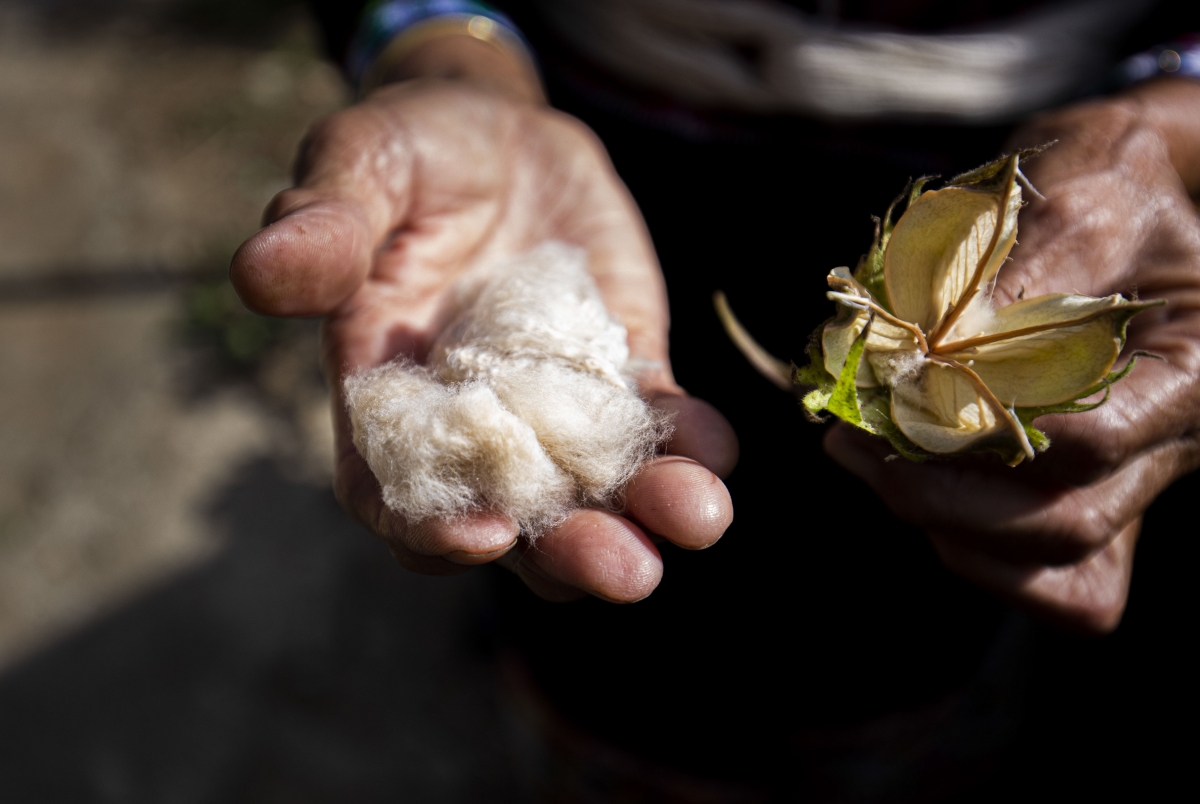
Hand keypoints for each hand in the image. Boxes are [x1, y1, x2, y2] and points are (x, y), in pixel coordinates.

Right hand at [231, 57, 736, 602]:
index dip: (428, 528)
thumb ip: (324, 225)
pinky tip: (718, 450)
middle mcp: (472, 425)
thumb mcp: (361, 166)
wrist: (499, 132)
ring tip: (697, 518)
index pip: (393, 493)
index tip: (480, 534)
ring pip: (594, 491)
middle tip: (625, 570)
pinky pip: (656, 425)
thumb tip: (257, 272)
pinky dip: (689, 444)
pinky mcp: (619, 375)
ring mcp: (552, 407)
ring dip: (645, 514)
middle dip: (567, 551)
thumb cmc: (412, 150)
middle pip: (513, 519)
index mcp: (386, 397)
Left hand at [825, 79, 1199, 633]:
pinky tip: (914, 494)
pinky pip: (1053, 582)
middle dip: (937, 493)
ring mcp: (1137, 482)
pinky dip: (975, 554)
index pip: (1090, 443)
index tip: (894, 393)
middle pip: (1061, 524)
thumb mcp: (1082, 190)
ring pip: (1049, 563)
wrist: (1133, 206)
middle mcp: (1172, 443)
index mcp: (1191, 370)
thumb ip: (1029, 260)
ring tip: (859, 457)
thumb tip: (944, 339)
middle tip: (849, 442)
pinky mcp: (1094, 498)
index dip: (979, 433)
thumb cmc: (1115, 185)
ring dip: (939, 520)